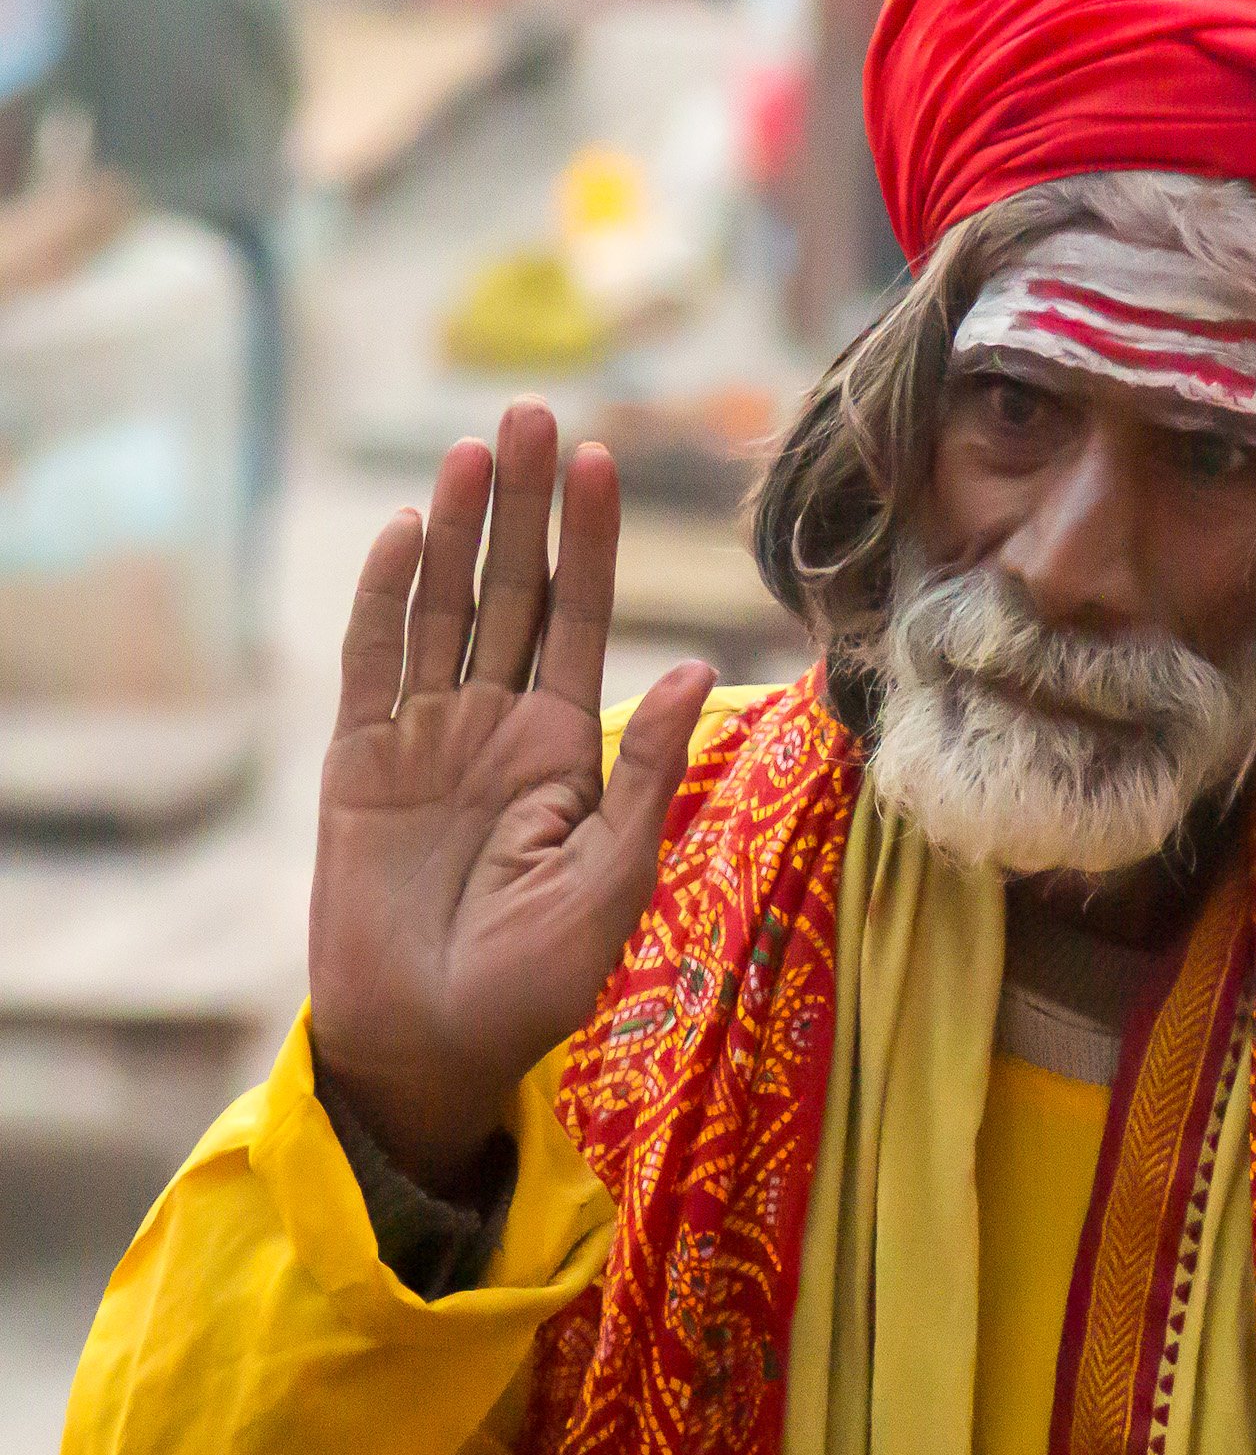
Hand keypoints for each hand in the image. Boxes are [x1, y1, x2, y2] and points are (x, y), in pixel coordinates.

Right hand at [309, 399, 715, 1189]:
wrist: (429, 1040)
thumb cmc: (535, 980)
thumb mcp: (614, 877)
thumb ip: (647, 771)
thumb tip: (701, 665)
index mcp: (565, 749)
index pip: (579, 620)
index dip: (589, 541)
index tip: (601, 459)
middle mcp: (495, 727)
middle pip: (509, 592)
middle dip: (522, 506)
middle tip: (531, 413)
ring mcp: (422, 737)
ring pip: (440, 610)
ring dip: (455, 530)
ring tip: (473, 450)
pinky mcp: (357, 762)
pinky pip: (371, 665)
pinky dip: (384, 600)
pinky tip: (401, 534)